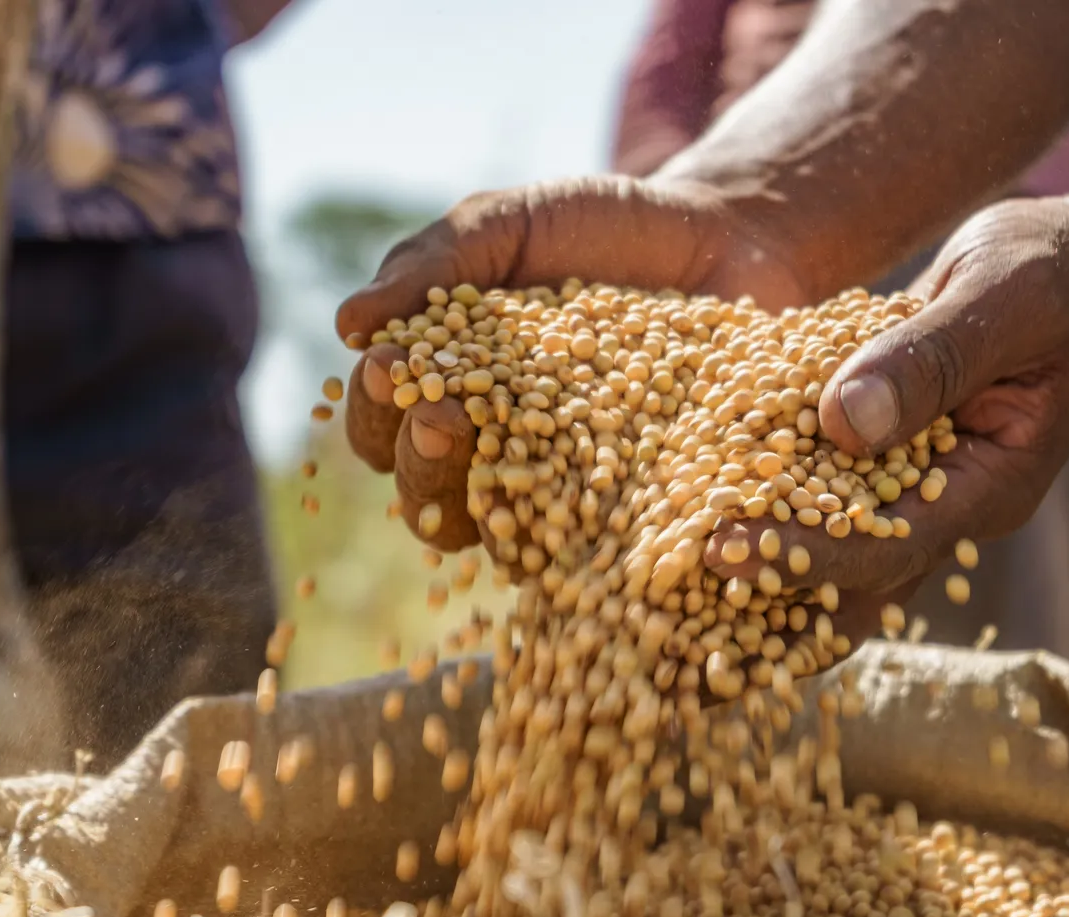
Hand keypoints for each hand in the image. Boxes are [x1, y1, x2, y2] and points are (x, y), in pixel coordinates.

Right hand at [336, 174, 809, 550]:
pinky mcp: (633, 510)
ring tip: (489, 451)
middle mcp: (494, 454)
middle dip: (418, 456)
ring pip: (491, 528)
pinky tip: (576, 506)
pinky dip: (574, 534)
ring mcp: (562, 489)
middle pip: (423, 488)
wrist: (724, 239)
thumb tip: (345, 322)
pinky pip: (592, 542)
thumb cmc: (601, 230)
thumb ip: (433, 263)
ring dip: (478, 500)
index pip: (384, 424)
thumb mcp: (510, 222)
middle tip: (440, 417)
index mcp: (447, 390)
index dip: (375, 410)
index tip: (384, 371)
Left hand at [705, 196, 1068, 597]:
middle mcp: (948, 507)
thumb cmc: (1052, 271)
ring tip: (668, 585)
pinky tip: (690, 513)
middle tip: (675, 594)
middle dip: (765, 594)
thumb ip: (931, 358)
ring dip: (756, 575)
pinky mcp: (880, 464)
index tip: (723, 548)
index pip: (889, 544)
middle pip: (851, 579)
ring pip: (829, 556)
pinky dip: (761, 512)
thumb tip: (845, 422)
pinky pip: (816, 499)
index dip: (805, 552)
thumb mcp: (1001, 296)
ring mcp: (914, 493)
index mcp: (990, 485)